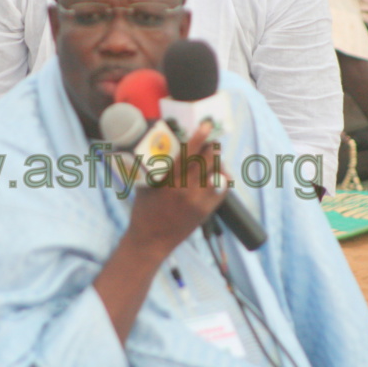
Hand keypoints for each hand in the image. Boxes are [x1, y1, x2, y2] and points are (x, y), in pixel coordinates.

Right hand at [125, 122, 226, 260]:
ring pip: (217, 174)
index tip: (206, 126)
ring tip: (215, 158)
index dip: (200, 137)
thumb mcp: (146, 185)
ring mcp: (198, 201)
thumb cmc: (144, 210)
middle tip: (212, 141)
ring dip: (218, 163)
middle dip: (212, 147)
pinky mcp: (206, 212)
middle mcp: (186, 190)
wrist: (151, 240)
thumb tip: (164, 146)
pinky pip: (222, 191)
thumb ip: (157, 167)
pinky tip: (219, 175)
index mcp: (169, 181)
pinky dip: (223, 180)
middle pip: (207, 160)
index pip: (189, 153)